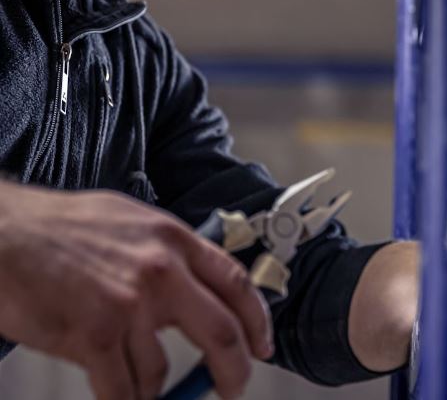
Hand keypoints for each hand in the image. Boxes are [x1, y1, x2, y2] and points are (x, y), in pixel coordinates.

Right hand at [0, 181, 272, 399]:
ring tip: (135, 382)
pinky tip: (120, 396)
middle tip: (233, 388)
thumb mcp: (131, 223)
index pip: (237, 283)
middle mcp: (161, 271)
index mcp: (174, 239)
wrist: (3, 234)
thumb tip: (193, 293)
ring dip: (152, 388)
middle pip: (221, 332)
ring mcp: (129, 305)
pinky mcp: (94, 335)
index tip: (261, 345)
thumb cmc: (60, 227)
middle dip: (233, 370)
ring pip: (160, 371)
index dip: (257, 321)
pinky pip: (123, 389)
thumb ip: (167, 255)